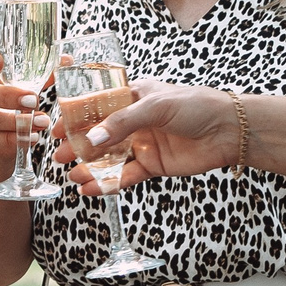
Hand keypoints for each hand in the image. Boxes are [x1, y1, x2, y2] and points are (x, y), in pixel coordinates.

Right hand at [49, 79, 239, 191]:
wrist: (228, 130)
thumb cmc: (196, 105)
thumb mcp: (155, 105)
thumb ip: (122, 122)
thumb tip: (93, 139)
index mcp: (133, 97)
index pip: (97, 106)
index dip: (75, 118)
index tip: (56, 129)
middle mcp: (135, 121)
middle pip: (99, 135)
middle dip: (78, 147)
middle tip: (59, 158)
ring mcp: (143, 144)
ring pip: (110, 158)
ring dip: (90, 168)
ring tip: (73, 177)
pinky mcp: (153, 165)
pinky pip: (126, 175)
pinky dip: (108, 183)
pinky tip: (92, 189)